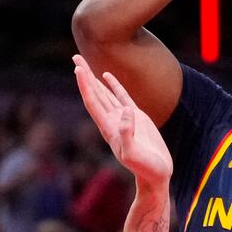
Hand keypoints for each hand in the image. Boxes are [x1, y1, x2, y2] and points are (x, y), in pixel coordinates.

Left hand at [73, 56, 171, 188]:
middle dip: (85, 76)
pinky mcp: (136, 117)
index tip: (78, 68)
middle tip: (75, 56)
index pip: (93, 102)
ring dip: (94, 79)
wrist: (156, 175)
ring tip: (84, 63)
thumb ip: (127, 135)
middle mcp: (112, 121)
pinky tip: (107, 76)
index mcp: (109, 128)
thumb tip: (126, 112)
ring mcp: (123, 118)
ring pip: (104, 94)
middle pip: (94, 94)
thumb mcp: (134, 155)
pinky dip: (113, 85)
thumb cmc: (145, 168)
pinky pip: (121, 97)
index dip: (85, 85)